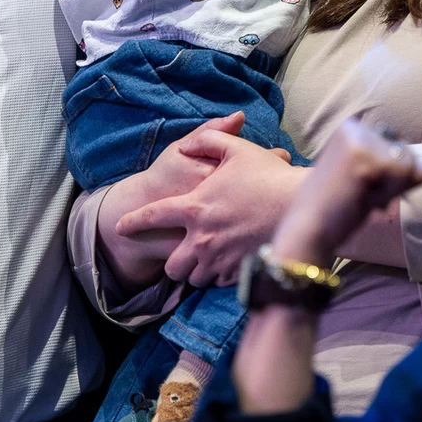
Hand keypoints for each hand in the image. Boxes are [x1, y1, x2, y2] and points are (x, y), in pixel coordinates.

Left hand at [115, 125, 306, 286]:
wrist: (301, 208)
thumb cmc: (269, 176)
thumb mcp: (237, 149)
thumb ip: (208, 139)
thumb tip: (189, 145)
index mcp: (194, 208)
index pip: (152, 217)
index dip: (133, 222)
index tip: (120, 227)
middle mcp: (201, 239)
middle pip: (172, 266)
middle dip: (174, 262)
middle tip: (183, 252)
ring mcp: (220, 260)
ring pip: (195, 279)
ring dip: (197, 271)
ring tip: (207, 259)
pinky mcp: (239, 273)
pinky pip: (220, 282)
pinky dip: (220, 275)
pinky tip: (230, 262)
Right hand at [271, 120, 421, 269]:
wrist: (307, 229)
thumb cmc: (336, 207)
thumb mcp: (367, 178)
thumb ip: (399, 168)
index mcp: (351, 127)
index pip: (397, 146)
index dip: (387, 175)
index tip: (357, 185)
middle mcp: (354, 127)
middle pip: (405, 153)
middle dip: (391, 182)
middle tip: (358, 193)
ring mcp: (359, 141)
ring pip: (408, 165)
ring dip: (391, 190)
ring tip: (360, 195)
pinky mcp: (365, 159)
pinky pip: (404, 177)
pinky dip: (390, 195)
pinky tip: (362, 199)